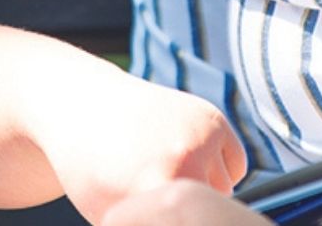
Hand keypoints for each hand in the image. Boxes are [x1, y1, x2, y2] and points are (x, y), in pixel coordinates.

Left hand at [29, 71, 246, 223]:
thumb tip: (180, 217)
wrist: (86, 107)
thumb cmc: (93, 171)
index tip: (162, 209)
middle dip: (186, 211)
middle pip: (208, 211)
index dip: (174, 218)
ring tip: (163, 172)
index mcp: (155, 186)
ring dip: (204, 190)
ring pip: (225, 190)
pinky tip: (183, 156)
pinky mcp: (213, 118)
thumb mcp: (109, 214)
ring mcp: (201, 133)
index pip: (185, 218)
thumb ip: (149, 223)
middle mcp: (184, 157)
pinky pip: (235, 165)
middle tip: (155, 191)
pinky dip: (218, 169)